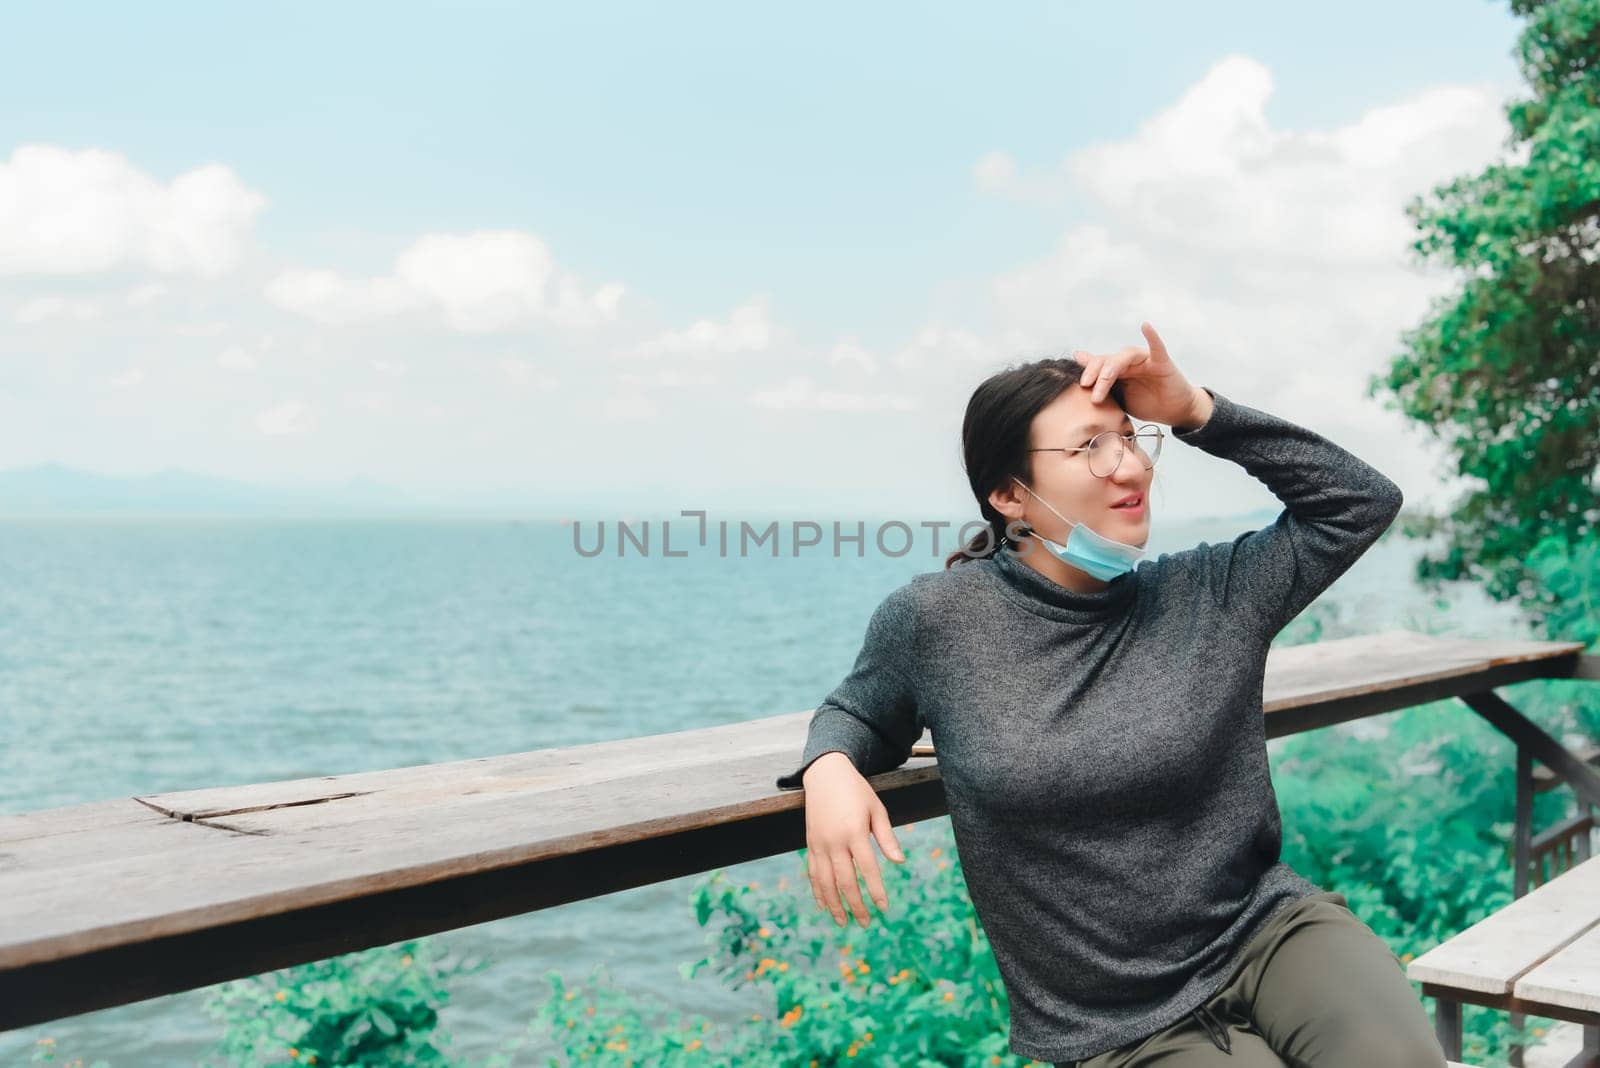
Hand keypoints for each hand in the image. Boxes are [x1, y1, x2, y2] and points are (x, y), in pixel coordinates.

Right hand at [800, 752, 905, 928]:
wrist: (825, 774)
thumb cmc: (856, 792)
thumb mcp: (876, 809)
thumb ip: (886, 837)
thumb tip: (899, 862)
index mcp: (854, 832)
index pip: (868, 869)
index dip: (876, 890)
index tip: (883, 908)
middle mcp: (834, 841)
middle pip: (845, 881)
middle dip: (855, 905)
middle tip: (865, 923)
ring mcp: (819, 843)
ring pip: (825, 882)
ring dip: (834, 904)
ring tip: (842, 922)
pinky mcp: (810, 843)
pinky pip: (812, 872)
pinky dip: (817, 890)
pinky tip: (823, 905)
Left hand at [1074, 322, 1207, 428]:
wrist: (1173, 411)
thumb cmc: (1146, 403)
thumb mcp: (1119, 397)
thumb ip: (1101, 384)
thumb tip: (1078, 365)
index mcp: (1117, 372)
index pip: (1097, 366)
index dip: (1086, 373)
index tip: (1079, 385)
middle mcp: (1129, 362)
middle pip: (1107, 360)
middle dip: (1095, 373)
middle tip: (1086, 386)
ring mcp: (1145, 360)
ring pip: (1125, 356)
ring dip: (1112, 368)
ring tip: (1104, 379)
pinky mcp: (1162, 363)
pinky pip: (1157, 348)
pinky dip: (1152, 336)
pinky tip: (1145, 326)